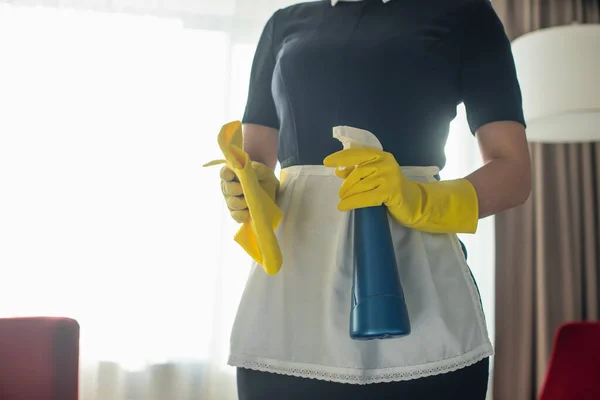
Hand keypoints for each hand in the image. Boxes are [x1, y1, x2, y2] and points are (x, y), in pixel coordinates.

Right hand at [220, 161, 278, 222]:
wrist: (272, 192)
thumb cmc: (263, 177)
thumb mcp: (263, 171)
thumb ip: (256, 170)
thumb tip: (248, 171)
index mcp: (232, 174)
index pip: (224, 173)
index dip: (226, 174)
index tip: (231, 175)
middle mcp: (229, 187)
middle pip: (226, 188)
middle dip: (233, 189)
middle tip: (241, 190)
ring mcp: (232, 201)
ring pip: (231, 203)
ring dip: (239, 203)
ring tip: (248, 202)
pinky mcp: (237, 213)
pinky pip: (236, 215)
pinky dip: (241, 215)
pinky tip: (247, 214)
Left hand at [323, 147, 478, 233]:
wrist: (414, 203)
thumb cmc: (390, 188)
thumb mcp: (374, 177)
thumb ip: (358, 172)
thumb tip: (338, 171)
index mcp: (381, 156)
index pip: (357, 153)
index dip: (341, 157)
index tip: (326, 162)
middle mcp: (386, 163)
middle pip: (358, 172)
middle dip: (346, 184)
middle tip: (340, 194)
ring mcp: (390, 177)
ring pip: (361, 185)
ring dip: (348, 195)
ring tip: (343, 201)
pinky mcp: (391, 191)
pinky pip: (366, 197)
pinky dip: (352, 202)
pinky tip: (343, 207)